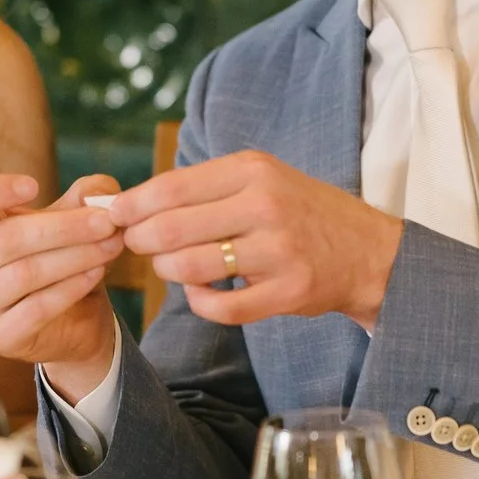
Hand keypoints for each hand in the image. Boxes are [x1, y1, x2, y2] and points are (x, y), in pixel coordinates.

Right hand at [0, 172, 125, 401]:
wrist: (75, 318)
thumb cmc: (63, 255)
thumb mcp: (77, 217)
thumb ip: (90, 194)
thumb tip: (98, 192)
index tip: (33, 186)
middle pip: (3, 239)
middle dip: (63, 228)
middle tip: (106, 222)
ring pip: (24, 274)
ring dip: (75, 257)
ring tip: (111, 245)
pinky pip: (35, 309)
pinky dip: (70, 288)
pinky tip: (96, 274)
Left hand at [112, 151, 404, 330]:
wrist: (367, 251)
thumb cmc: (298, 211)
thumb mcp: (260, 178)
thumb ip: (201, 187)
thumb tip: (128, 203)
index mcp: (252, 170)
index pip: (170, 188)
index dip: (131, 206)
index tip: (112, 217)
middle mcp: (265, 205)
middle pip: (170, 229)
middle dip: (140, 241)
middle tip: (136, 245)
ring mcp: (278, 251)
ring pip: (189, 268)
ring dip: (168, 271)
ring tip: (173, 266)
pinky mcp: (288, 292)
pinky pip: (219, 307)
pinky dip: (199, 302)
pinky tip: (202, 292)